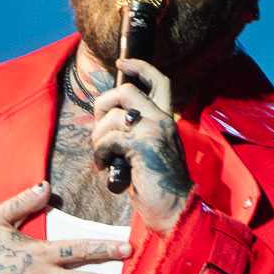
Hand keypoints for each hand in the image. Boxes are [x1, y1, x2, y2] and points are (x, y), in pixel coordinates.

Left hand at [91, 60, 192, 237]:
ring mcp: (154, 131)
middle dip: (102, 105)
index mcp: (166, 119)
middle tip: (99, 128)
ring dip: (98, 138)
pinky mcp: (143, 146)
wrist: (175, 209)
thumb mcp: (148, 151)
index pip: (159, 81)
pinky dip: (100, 153)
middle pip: (126, 91)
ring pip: (112, 117)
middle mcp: (162, 119)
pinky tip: (104, 166)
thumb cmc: (157, 184)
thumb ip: (135, 132)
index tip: (121, 64)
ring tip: (102, 157)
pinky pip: (109, 139)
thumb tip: (108, 122)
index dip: (139, 66)